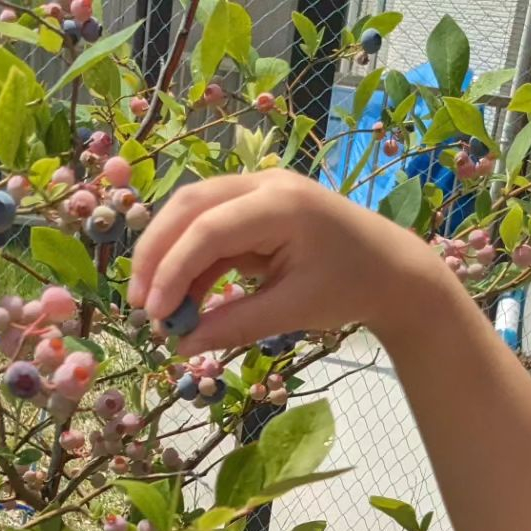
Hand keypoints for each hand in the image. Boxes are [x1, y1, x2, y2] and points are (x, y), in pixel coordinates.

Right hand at [128, 169, 439, 353]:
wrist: (391, 268)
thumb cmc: (350, 288)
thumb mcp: (293, 311)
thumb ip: (236, 325)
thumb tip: (183, 346)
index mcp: (281, 204)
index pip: (209, 229)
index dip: (174, 271)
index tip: (154, 314)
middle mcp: (265, 183)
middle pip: (189, 206)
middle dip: (156, 254)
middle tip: (138, 305)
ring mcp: (259, 188)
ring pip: (192, 211)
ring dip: (167, 254)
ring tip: (154, 305)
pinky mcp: (255, 205)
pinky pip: (210, 225)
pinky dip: (190, 259)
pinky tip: (182, 299)